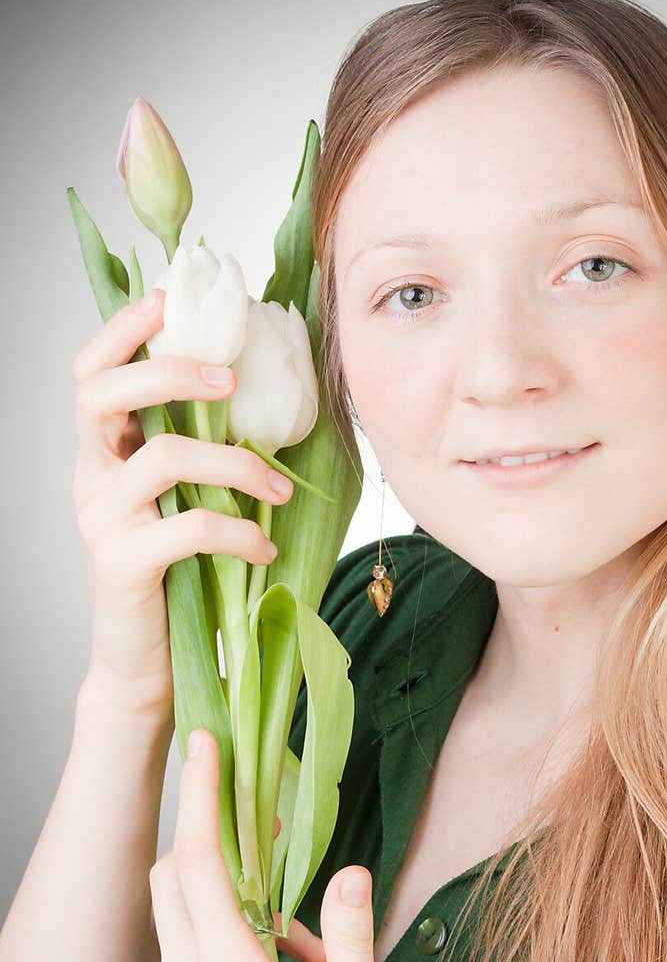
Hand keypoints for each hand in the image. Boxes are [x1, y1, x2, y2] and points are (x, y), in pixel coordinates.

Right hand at [71, 288, 293, 718]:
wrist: (147, 664)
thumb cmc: (178, 577)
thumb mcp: (185, 502)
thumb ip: (199, 453)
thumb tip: (262, 397)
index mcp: (104, 453)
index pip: (91, 371)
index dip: (123, 328)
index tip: (170, 297)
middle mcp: (91, 477)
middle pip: (103, 394)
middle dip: (169, 371)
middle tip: (229, 378)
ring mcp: (101, 520)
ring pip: (162, 459)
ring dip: (235, 464)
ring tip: (280, 492)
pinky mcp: (123, 564)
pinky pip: (188, 527)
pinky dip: (238, 531)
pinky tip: (264, 548)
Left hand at [147, 727, 386, 961]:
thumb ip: (352, 935)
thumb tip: (352, 873)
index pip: (199, 863)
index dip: (200, 799)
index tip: (204, 750)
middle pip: (173, 882)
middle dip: (210, 846)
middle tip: (264, 844)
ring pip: (177, 928)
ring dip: (226, 911)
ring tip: (300, 950)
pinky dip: (216, 954)